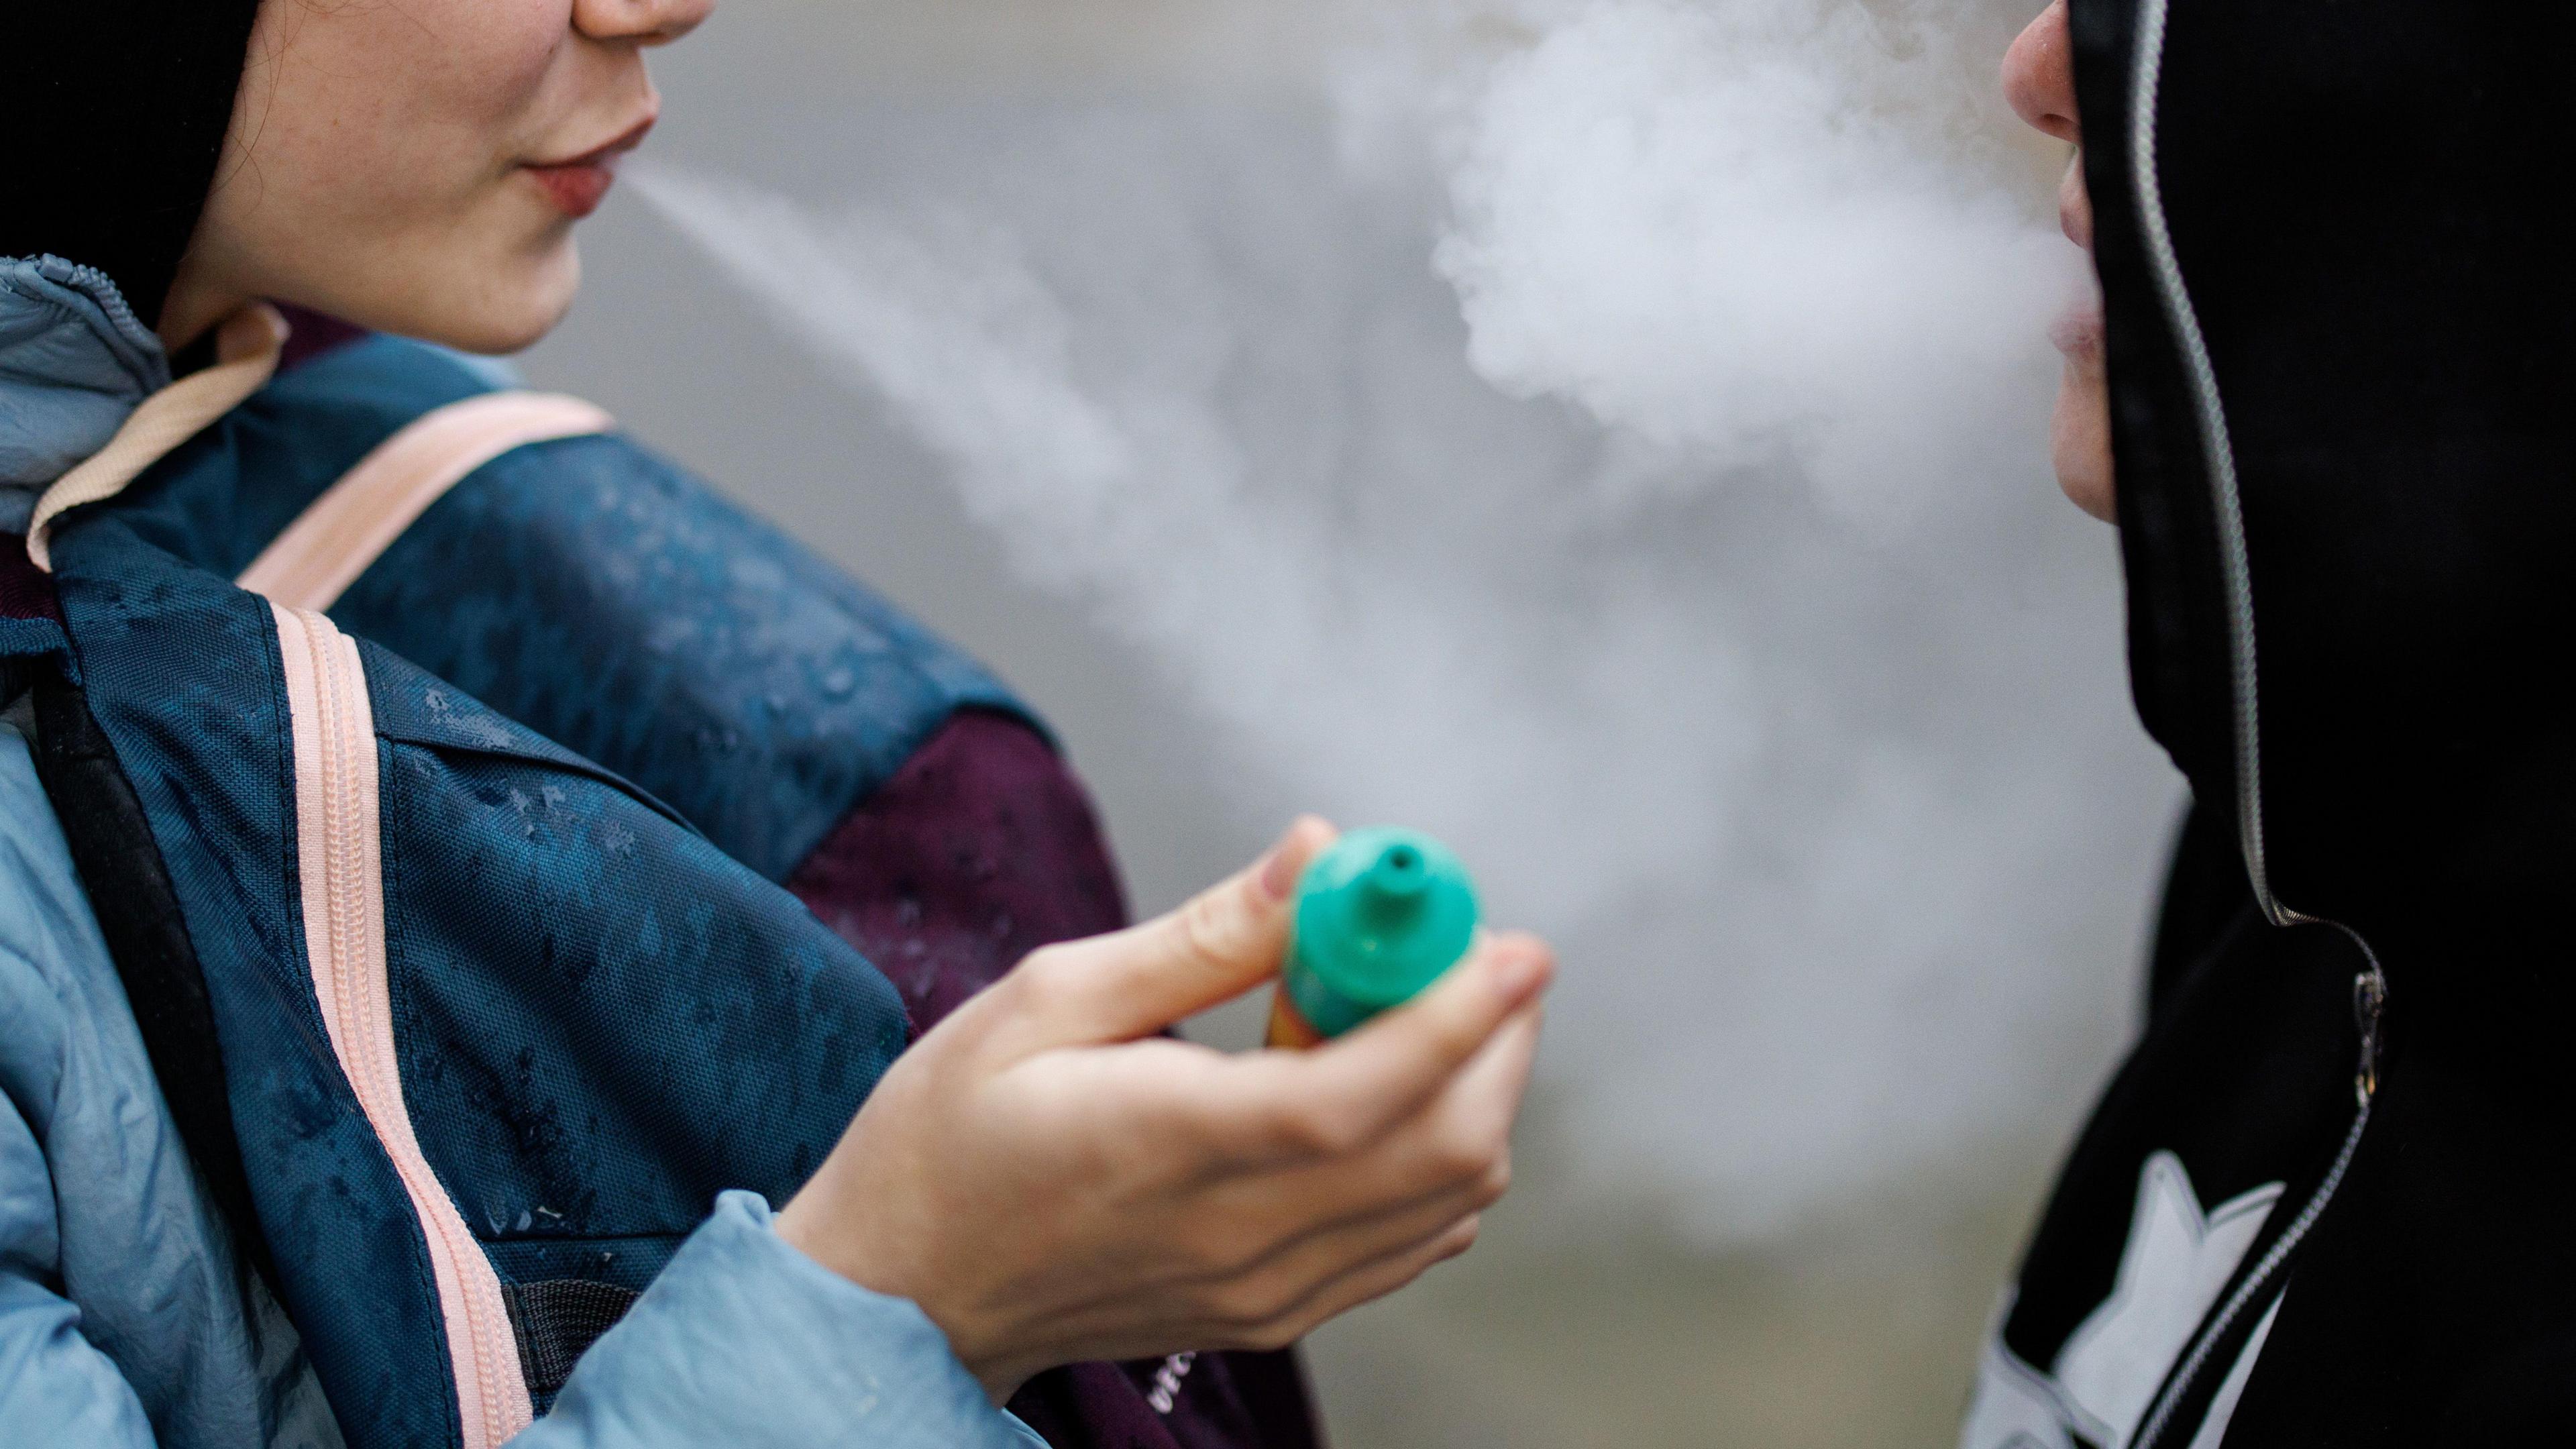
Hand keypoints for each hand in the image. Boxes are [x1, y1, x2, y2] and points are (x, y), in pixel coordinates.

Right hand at [775, 817, 1551, 1399]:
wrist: (902, 1292)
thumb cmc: (952, 1138)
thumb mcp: (1047, 999)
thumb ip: (1201, 936)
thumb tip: (1315, 858)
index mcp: (1172, 1143)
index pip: (1362, 1093)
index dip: (1459, 1015)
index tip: (1514, 944)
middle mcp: (1238, 1233)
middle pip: (1443, 1151)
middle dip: (1494, 1039)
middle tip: (1473, 952)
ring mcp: (1266, 1288)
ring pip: (1449, 1201)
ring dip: (1474, 1093)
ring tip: (1411, 1010)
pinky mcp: (1275, 1312)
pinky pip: (1411, 1241)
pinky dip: (1439, 1159)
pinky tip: (1381, 1091)